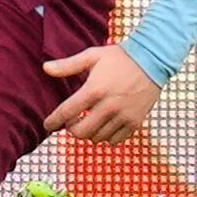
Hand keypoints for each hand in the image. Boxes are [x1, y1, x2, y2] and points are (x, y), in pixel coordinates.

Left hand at [42, 44, 160, 143]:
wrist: (151, 61)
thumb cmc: (118, 58)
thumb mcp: (91, 56)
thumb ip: (67, 65)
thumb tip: (45, 68)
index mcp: (94, 90)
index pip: (67, 112)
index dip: (53, 121)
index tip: (47, 125)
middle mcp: (108, 107)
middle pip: (81, 132)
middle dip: (71, 129)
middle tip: (72, 121)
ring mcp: (123, 116)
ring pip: (97, 138)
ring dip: (89, 133)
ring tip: (88, 121)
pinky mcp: (135, 123)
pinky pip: (115, 140)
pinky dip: (106, 137)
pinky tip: (104, 125)